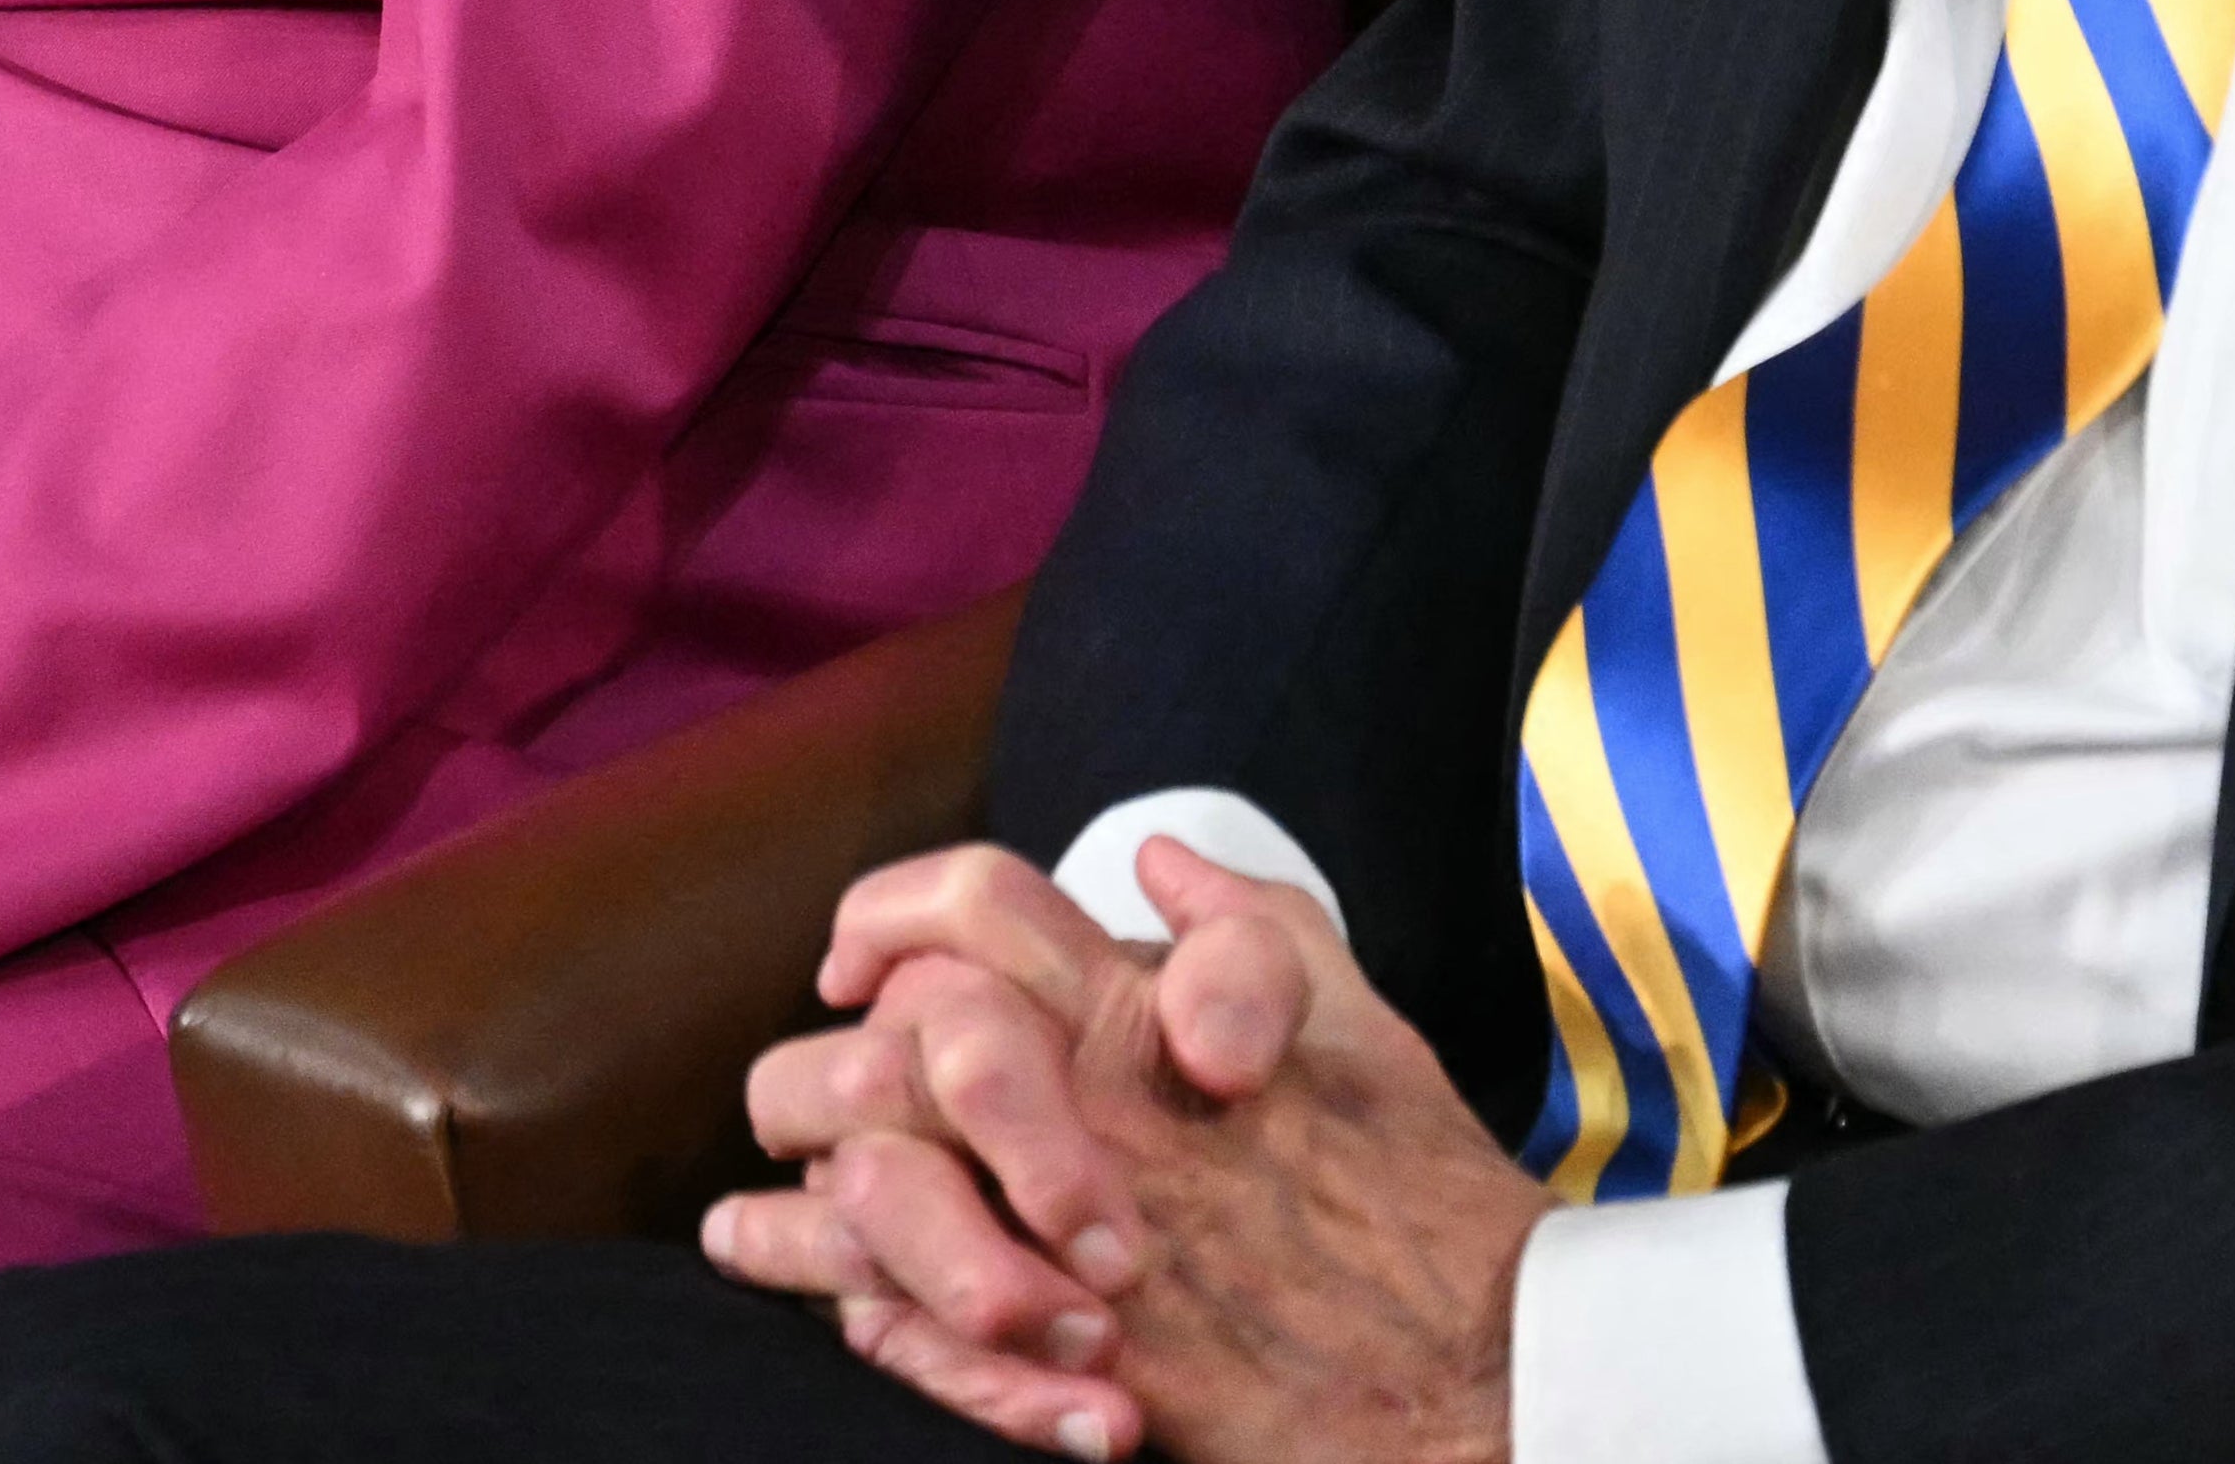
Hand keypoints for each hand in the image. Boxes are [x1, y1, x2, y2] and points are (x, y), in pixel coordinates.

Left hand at [716, 846, 1538, 1463]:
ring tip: (758, 1224)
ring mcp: (1069, 1240)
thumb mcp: (1358, 1026)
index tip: (853, 958)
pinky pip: (905, 1326)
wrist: (1476, 1371)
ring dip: (798, 1206)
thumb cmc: (1423, 1200)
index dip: (891, 916)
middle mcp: (1091, 1113)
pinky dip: (849, 1313)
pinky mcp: (1068, 1359)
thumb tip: (1158, 862)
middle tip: (806, 1098)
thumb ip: (1253, 932)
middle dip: (816, 1071)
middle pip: (883, 1047)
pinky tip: (826, 1310)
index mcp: (1148, 1017)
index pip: (977, 912)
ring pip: (868, 1187)